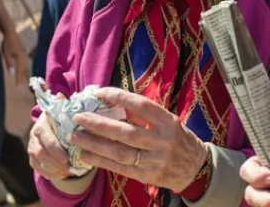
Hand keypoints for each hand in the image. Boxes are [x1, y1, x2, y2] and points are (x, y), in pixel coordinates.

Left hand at [2, 31, 27, 86]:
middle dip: (23, 80)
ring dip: (24, 77)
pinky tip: (23, 74)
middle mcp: (24, 58)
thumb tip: (11, 73)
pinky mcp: (23, 55)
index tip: (19, 88)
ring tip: (24, 84)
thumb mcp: (6, 53)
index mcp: (20, 58)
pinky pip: (24, 65)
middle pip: (24, 71)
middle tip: (22, 89)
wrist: (11, 33)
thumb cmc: (7, 43)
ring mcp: (24, 57)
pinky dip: (24, 71)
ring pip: (25, 69)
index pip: (20, 71)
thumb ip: (9, 62)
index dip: (19, 80)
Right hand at [28, 109, 72, 180]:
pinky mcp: (33, 158)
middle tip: (69, 167)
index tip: (67, 158)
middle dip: (55, 162)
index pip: (45, 137)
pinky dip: (51, 174)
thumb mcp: (64, 111)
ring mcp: (32, 147)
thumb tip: (60, 95)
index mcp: (42, 124)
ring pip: (39, 162)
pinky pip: (39, 169)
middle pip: (40, 152)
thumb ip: (64, 105)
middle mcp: (34, 135)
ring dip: (54, 169)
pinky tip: (62, 174)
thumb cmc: (63, 119)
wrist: (54, 126)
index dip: (55, 149)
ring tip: (68, 171)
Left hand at [70, 87, 207, 192]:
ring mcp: (154, 160)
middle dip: (99, 124)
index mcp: (168, 121)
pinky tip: (85, 154)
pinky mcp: (147, 176)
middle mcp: (162, 141)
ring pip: (119, 151)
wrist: (194, 168)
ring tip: (75, 136)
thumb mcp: (167, 122)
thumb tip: (111, 102)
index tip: (99, 92)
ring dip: (94, 143)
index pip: (141, 106)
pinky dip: (100, 160)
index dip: (119, 97)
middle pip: (126, 131)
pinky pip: (119, 168)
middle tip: (78, 117)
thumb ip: (144, 115)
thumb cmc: (176, 139)